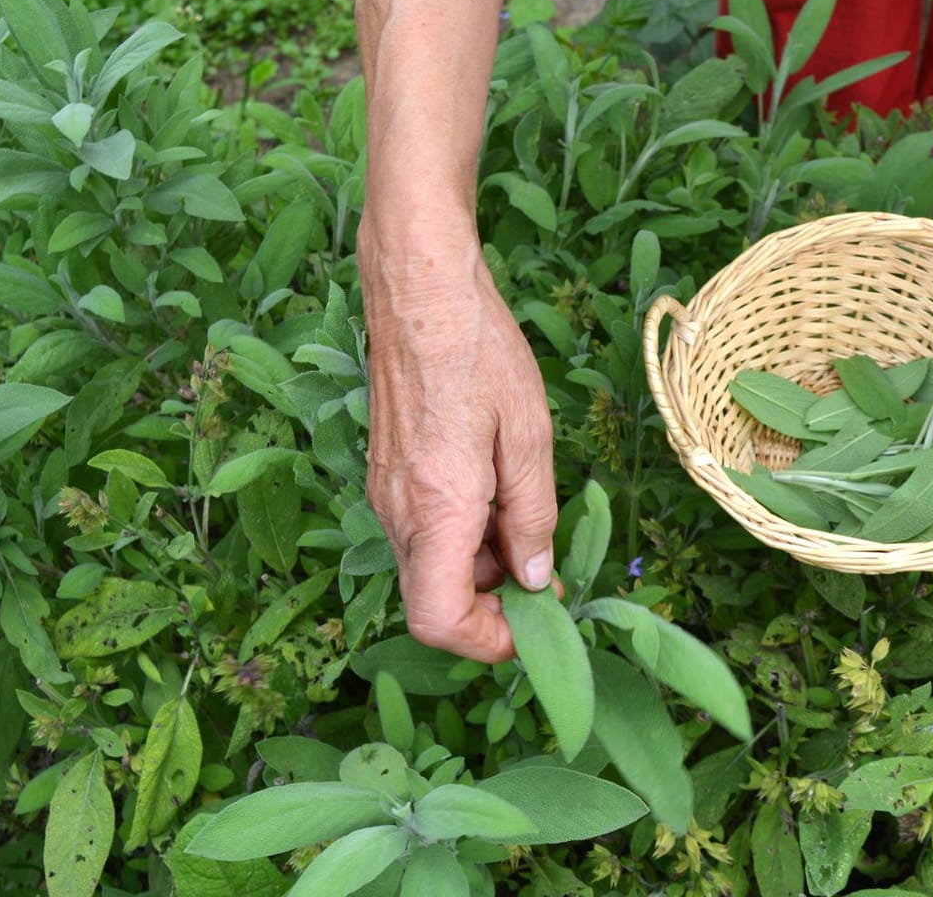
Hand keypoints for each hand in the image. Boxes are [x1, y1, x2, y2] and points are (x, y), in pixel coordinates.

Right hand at [361, 234, 557, 662]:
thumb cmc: (478, 349)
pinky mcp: (387, 473)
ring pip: (430, 567)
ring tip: (528, 522)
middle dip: (493, 606)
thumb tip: (533, 580)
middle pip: (435, 601)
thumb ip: (532, 516)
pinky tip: (497, 494)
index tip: (535, 626)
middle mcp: (398, 511)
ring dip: (481, 568)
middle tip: (546, 575)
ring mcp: (386, 493)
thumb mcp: (528, 436)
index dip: (487, 644)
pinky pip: (423, 531)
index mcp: (436, 509)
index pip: (438, 621)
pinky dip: (462, 535)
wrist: (418, 288)